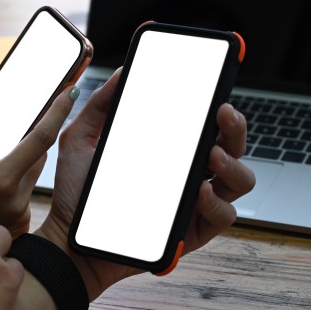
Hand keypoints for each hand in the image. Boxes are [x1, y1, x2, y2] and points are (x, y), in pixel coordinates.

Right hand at [0, 85, 79, 236]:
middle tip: (4, 141)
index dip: (58, 111)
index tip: (72, 91)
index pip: (42, 139)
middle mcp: (17, 201)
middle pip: (37, 158)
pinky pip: (22, 196)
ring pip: (29, 177)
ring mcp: (19, 217)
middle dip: (28, 143)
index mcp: (1, 181)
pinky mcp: (17, 228)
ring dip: (17, 166)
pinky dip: (10, 187)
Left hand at [36, 67, 255, 300]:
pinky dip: (218, 204)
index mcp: (169, 151)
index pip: (205, 126)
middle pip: (232, 148)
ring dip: (234, 164)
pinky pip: (223, 217)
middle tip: (223, 113)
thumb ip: (100, 105)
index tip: (218, 92)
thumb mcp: (80, 139)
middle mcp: (188, 174)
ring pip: (240, 181)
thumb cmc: (77, 191)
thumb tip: (123, 71)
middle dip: (236, 128)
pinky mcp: (193, 233)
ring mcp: (195, 204)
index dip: (220, 110)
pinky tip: (201, 192)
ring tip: (211, 154)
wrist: (70, 238)